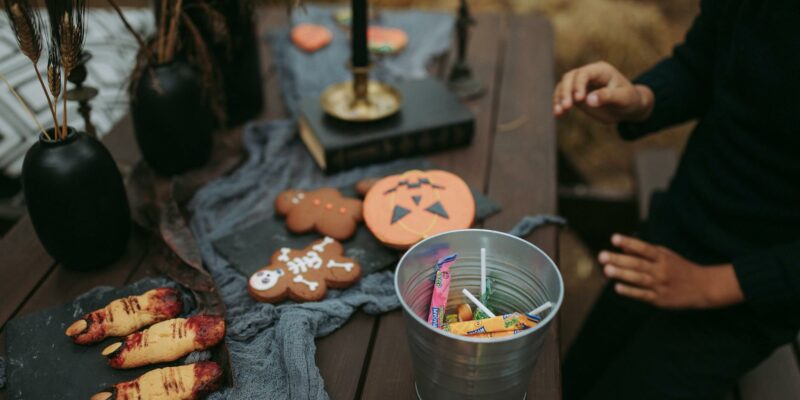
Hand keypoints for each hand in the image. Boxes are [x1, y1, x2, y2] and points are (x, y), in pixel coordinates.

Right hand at [553, 61, 653, 123]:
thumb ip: (607, 97)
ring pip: (563, 85)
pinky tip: (558, 114)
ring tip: (559, 112)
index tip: (578, 99)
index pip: (584, 73)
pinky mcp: (576, 94)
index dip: (578, 84)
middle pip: (570, 77)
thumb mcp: (623, 98)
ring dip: (559, 98)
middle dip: (566, 91)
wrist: (628, 107)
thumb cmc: (629, 100)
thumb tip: (589, 100)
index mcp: (601, 70)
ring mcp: (581, 84)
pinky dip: (558, 104)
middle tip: (567, 107)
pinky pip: (563, 96)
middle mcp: (588, 74)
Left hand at [598, 234, 744, 308]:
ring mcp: (660, 285)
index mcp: (662, 257)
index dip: (629, 243)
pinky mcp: (660, 299)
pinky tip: (618, 288)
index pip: (644, 248)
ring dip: (622, 274)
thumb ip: (644, 252)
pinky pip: (643, 295)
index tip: (614, 238)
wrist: (703, 287)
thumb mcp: (665, 255)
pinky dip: (630, 291)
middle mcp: (661, 270)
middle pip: (638, 263)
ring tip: (606, 270)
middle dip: (619, 260)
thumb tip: (622, 248)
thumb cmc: (679, 268)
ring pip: (639, 279)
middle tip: (602, 255)